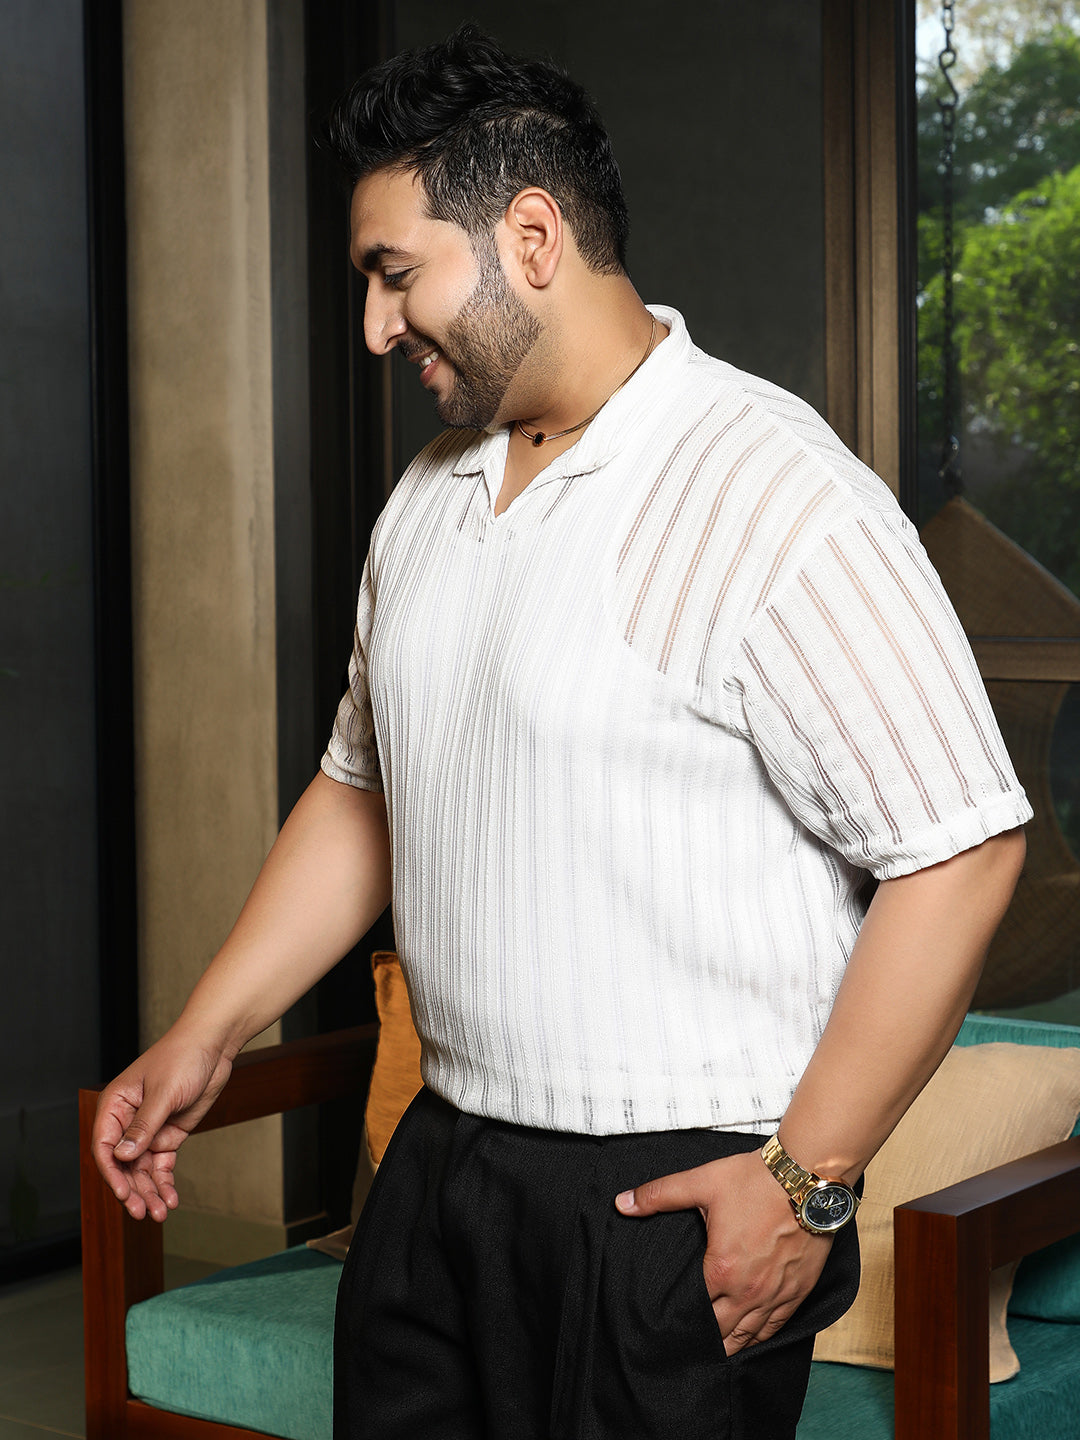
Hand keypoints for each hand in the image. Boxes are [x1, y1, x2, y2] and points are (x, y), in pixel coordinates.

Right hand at [91, 1027, 234, 1221]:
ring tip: (160, 1214)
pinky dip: (165, 1183)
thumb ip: (144, 1126)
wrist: (214, 1045)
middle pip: (123, 1165)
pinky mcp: (168, 1136)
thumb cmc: (183, 1058)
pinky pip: (161, 1166)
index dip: (112, 1173)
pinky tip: (171, 1200)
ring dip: (150, 1193)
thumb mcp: (163, 1093)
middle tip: (144, 1213)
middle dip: (133, 1190)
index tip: (124, 1194)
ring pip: (142, 1171)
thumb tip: (121, 1156)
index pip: (104, 1147)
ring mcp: (149, 1131)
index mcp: (115, 1106)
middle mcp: (127, 1122)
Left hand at [615, 1149, 832, 1354]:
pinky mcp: (799, 1293)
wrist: (807, 1177)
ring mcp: (777, 1295)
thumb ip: (659, 1195)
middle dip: (703, 1339)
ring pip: (749, 1337)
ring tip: (712, 1352)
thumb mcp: (701, 1183)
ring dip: (730, 1345)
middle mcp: (749, 1291)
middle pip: (721, 1333)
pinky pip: (776, 1329)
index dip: (680, 1318)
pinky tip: (749, 1340)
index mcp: (722, 1270)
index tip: (668, 1325)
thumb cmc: (754, 1180)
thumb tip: (621, 1203)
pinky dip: (760, 1337)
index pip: (695, 1310)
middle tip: (686, 1345)